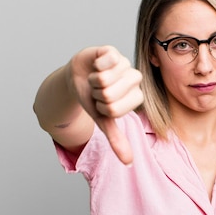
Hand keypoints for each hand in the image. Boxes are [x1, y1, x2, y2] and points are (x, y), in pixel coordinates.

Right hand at [68, 45, 143, 164]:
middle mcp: (134, 79)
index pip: (114, 110)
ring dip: (93, 81)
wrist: (78, 78)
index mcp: (136, 97)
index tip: (103, 104)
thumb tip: (128, 163)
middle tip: (98, 90)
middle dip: (96, 95)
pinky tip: (96, 65)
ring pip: (104, 79)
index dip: (102, 108)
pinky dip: (94, 66)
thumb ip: (116, 139)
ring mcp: (125, 63)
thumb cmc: (93, 99)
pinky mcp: (113, 51)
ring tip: (96, 79)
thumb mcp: (104, 120)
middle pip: (109, 94)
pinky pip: (105, 60)